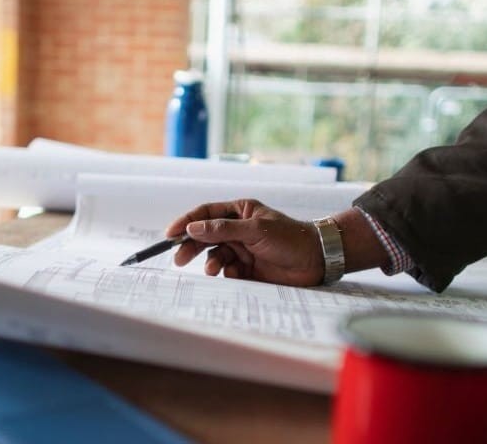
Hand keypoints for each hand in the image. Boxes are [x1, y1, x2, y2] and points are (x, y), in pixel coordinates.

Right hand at [166, 199, 324, 286]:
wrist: (316, 261)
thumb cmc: (290, 238)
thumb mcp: (255, 230)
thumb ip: (222, 229)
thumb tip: (193, 227)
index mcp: (240, 211)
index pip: (206, 213)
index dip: (187, 222)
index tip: (170, 234)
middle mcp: (238, 229)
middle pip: (206, 236)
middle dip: (191, 246)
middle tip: (179, 258)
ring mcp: (242, 249)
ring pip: (215, 255)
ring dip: (211, 262)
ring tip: (213, 270)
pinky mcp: (248, 268)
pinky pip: (227, 271)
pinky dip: (226, 273)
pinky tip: (235, 274)